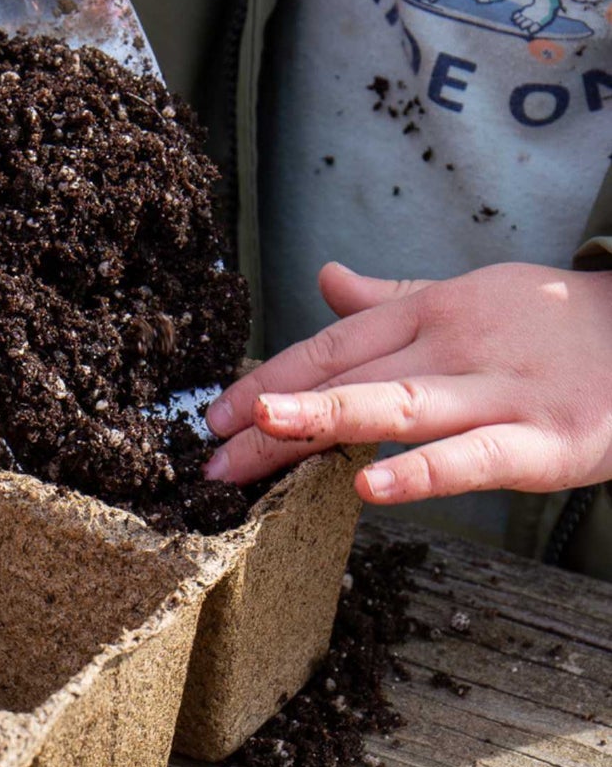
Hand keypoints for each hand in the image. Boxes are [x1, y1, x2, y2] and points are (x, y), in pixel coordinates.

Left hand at [202, 261, 611, 503]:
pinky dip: (424, 471)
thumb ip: (392, 299)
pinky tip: (372, 486)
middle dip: (274, 414)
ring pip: (401, 405)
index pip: (333, 344)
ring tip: (266, 432)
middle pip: (349, 378)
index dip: (269, 376)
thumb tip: (325, 280)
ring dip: (327, 416)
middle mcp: (457, 344)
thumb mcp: (471, 296)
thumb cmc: (554, 324)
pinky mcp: (549, 440)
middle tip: (212, 451)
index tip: (216, 414)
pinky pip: (475, 457)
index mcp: (433, 313)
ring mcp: (502, 391)